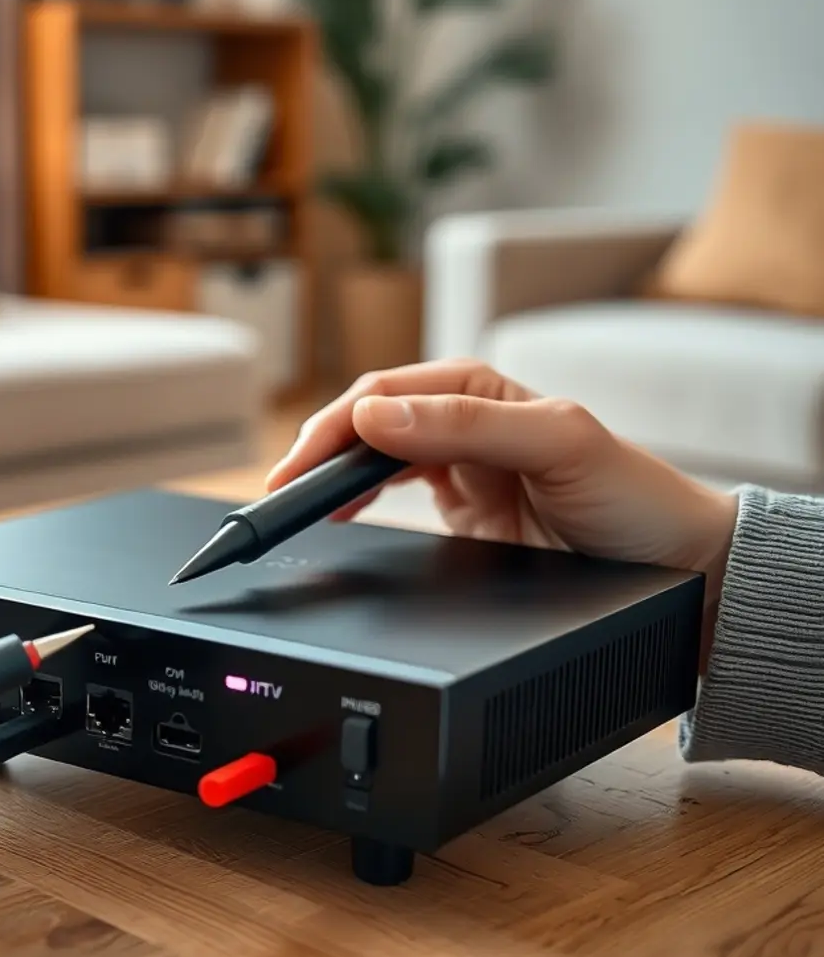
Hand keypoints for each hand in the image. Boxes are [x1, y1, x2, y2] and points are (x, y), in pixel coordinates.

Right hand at [269, 360, 738, 663]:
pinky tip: (335, 515)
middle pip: (366, 423)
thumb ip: (467, 423)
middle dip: (319, 451)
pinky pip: (389, 495)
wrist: (674, 567)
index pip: (384, 396)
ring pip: (370, 458)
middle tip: (281, 491)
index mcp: (480, 389)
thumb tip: (377, 415)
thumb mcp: (558, 443)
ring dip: (331, 477)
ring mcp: (456, 466)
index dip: (335, 427)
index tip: (301, 466)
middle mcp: (462, 421)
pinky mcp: (457, 510)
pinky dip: (354, 502)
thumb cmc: (631, 495)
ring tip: (296, 503)